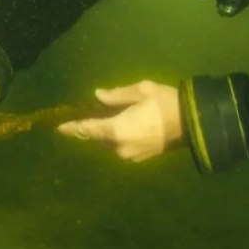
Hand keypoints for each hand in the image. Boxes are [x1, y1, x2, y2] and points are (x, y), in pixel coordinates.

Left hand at [57, 80, 182, 161]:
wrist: (193, 123)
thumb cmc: (166, 102)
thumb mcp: (141, 91)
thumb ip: (116, 95)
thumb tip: (97, 96)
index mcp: (117, 130)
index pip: (86, 130)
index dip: (70, 128)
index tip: (56, 126)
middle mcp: (119, 147)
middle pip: (95, 137)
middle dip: (88, 127)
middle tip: (82, 113)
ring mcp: (129, 155)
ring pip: (107, 143)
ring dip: (103, 131)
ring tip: (104, 116)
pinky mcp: (138, 157)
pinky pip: (118, 146)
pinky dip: (114, 136)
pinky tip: (120, 124)